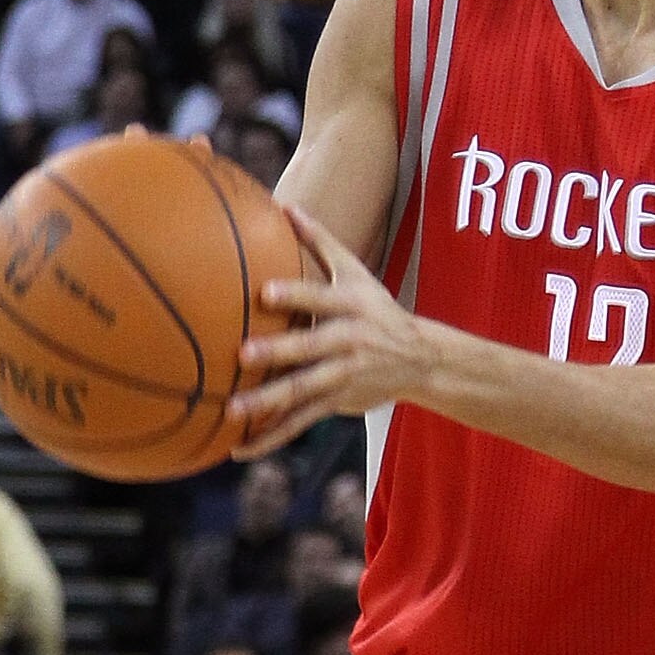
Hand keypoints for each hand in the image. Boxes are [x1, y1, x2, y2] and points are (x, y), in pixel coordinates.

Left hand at [228, 207, 421, 454]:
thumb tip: (287, 206)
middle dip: (279, 353)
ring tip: (233, 410)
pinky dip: (270, 437)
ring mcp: (342, 377)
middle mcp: (347, 343)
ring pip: (301, 391)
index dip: (296, 296)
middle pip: (309, 349)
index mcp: (350, 308)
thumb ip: (321, 243)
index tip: (266, 292)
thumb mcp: (357, 274)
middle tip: (243, 354)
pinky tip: (238, 448)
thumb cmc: (377, 309)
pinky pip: (300, 422)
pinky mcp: (337, 403)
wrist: (421, 359)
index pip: (321, 299)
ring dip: (267, 402)